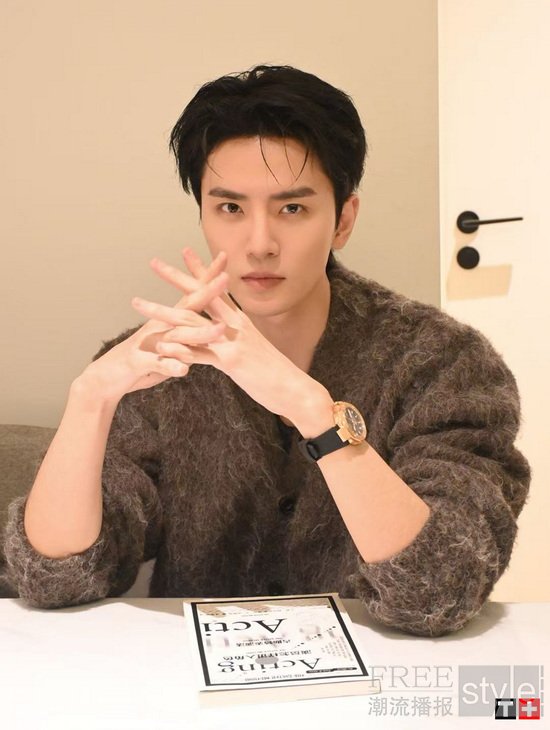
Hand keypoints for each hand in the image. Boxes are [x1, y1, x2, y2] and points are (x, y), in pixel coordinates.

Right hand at [80, 251, 228, 402]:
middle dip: (207, 292)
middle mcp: (160, 326)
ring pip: (177, 336)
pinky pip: (157, 364)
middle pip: (187, 307)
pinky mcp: (140, 363)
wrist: (107, 376)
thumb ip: (188, 337)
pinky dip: (170, 367)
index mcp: (169, 320)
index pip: (193, 295)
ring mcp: (150, 343)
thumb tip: (210, 326)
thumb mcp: (169, 346)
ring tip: (219, 329)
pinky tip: (183, 370)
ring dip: (199, 334)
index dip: (208, 278)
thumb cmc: (143, 360)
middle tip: (226, 279)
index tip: (224, 258)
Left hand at [131, 248, 326, 420]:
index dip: (200, 269)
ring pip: (191, 322)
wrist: (296, 390)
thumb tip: (225, 335)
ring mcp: (233, 341)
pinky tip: (160, 345)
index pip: (216, 288)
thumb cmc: (275, 373)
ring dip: (162, 312)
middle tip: (154, 263)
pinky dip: (179, 348)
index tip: (185, 253)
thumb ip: (236, 339)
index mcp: (240, 320)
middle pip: (200, 295)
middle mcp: (235, 324)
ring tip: (139, 304)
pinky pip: (199, 353)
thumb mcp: (254, 350)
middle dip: (175, 278)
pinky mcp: (232, 361)